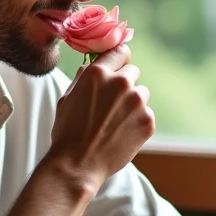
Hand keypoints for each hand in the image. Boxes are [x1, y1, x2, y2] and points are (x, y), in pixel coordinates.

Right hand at [46, 45, 154, 187]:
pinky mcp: (148, 121)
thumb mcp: (67, 98)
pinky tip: (121, 134)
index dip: (119, 59)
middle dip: (124, 84)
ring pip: (142, 94)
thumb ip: (83, 78)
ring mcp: (137, 102)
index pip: (120, 51)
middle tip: (112, 104)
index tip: (120, 66)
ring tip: (115, 122)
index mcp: (98, 73)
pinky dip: (138, 122)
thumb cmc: (68, 132)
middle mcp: (120, 83)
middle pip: (133, 72)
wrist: (78, 164)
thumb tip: (92, 65)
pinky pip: (147, 114)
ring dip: (133, 103)